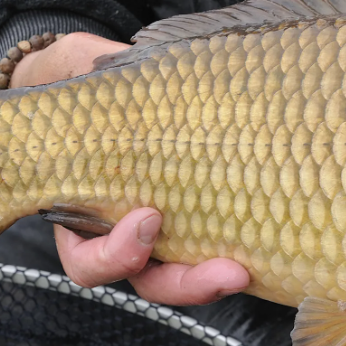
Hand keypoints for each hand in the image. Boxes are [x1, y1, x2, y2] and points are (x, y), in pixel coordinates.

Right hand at [12, 32, 249, 304]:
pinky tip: (269, 243)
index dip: (113, 255)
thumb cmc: (88, 76)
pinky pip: (222, 246)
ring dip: (217, 280)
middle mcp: (125, 230)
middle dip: (185, 283)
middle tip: (225, 271)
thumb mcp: (77, 70)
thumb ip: (83, 73)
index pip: (89, 260)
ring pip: (188, 274)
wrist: (118, 75)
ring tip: (247, 269)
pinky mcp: (208, 215)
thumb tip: (110, 61)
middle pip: (149, 280)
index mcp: (84, 208)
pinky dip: (244, 250)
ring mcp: (168, 228)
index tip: (147, 217)